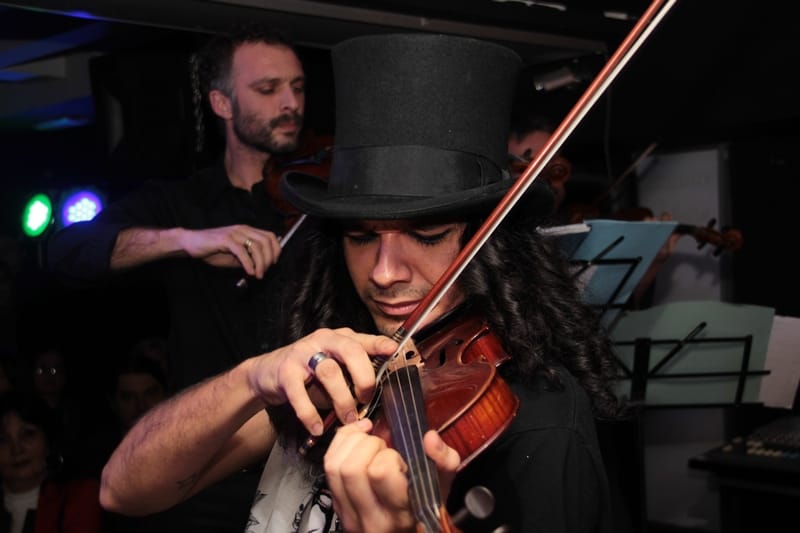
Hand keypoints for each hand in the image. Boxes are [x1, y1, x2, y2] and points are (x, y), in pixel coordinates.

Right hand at [180, 224, 280, 278]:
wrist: (191, 243)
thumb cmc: (213, 250)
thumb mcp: (235, 256)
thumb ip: (249, 258)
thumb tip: (261, 268)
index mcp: (247, 231)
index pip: (270, 236)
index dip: (276, 250)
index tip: (273, 264)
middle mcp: (243, 229)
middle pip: (266, 241)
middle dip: (269, 259)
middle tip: (264, 272)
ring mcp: (234, 233)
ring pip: (256, 246)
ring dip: (260, 263)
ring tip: (257, 275)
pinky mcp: (225, 239)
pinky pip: (242, 251)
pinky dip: (248, 263)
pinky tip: (249, 272)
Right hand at [248, 328, 397, 436]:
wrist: (267, 373)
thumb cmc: (308, 374)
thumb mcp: (335, 368)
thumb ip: (353, 376)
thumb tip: (377, 395)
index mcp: (339, 338)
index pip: (363, 339)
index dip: (379, 344)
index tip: (393, 350)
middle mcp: (323, 341)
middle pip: (350, 351)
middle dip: (364, 376)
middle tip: (367, 398)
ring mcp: (303, 354)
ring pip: (329, 372)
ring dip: (342, 399)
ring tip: (348, 418)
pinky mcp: (285, 372)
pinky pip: (300, 394)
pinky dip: (310, 414)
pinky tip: (317, 428)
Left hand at [324, 419, 460, 532]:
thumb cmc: (426, 509)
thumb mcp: (443, 487)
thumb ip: (444, 461)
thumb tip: (429, 438)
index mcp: (401, 513)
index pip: (380, 472)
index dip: (389, 455)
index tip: (400, 458)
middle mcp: (371, 518)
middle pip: (352, 468)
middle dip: (367, 445)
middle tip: (383, 447)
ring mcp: (349, 514)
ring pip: (334, 466)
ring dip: (351, 443)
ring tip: (368, 443)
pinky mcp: (337, 506)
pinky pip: (328, 468)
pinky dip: (339, 446)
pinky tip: (356, 443)